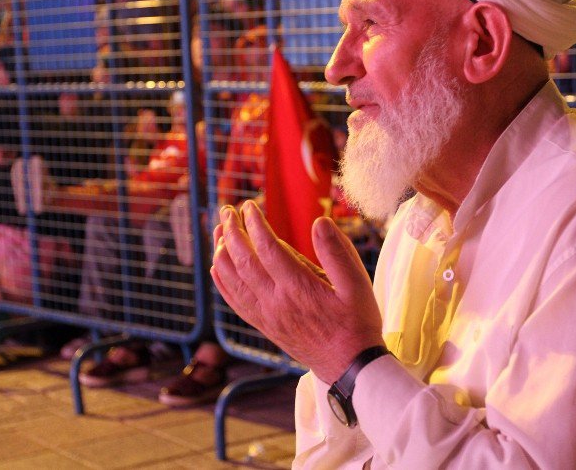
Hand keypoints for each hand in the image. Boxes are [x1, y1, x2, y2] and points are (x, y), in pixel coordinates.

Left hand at [211, 200, 383, 382]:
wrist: (349, 368)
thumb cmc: (357, 323)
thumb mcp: (358, 285)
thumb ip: (338, 252)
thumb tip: (319, 222)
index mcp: (298, 288)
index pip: (267, 248)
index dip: (255, 224)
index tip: (249, 206)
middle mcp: (276, 302)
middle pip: (243, 261)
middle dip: (232, 232)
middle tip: (226, 210)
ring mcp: (267, 316)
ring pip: (233, 281)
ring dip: (222, 253)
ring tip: (219, 231)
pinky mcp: (264, 326)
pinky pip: (235, 302)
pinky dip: (222, 282)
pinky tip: (217, 267)